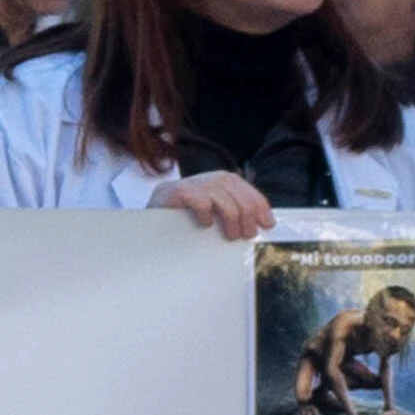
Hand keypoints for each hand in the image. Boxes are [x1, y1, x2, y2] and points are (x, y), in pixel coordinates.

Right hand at [152, 172, 275, 239]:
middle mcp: (207, 179)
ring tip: (231, 235)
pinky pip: (199, 199)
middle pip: (236, 190)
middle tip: (248, 234)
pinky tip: (205, 224)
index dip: (260, 205)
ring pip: (221, 196)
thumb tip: (260, 223)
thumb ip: (232, 213)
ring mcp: (190, 184)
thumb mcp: (214, 216)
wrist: (147, 225)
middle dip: (247, 214)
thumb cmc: (184, 224)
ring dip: (231, 217)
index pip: (245, 188)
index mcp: (219, 182)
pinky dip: (206, 212)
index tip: (267, 223)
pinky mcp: (175, 192)